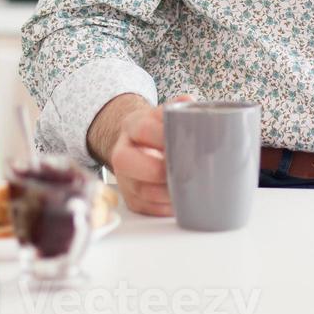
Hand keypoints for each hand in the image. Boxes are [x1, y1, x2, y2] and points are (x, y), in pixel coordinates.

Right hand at [92, 93, 193, 216]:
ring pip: (139, 190)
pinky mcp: (130, 198)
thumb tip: (191, 105)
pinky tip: (181, 201)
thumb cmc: (160, 130)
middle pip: (128, 162)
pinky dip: (165, 208)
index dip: (163, 137)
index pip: (143, 129)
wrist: (141, 144)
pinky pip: (145, 208)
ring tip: (190, 188)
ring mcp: (123, 178)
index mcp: (132, 126)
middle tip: (188, 170)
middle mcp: (121, 152)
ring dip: (167, 193)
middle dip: (159, 169)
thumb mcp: (166, 114)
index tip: (186, 142)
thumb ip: (179, 109)